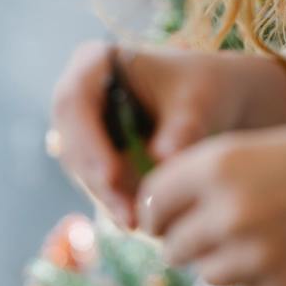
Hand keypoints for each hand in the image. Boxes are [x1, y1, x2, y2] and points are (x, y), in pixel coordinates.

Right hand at [51, 41, 260, 226]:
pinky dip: (114, 202)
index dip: (87, 142)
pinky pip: (94, 183)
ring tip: (137, 223)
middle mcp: (78, 96)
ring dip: (106, 198)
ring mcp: (81, 129)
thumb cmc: (206, 90)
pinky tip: (136, 222)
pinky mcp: (92, 156)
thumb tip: (162, 158)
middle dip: (98, 180)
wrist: (214, 104)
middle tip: (127, 214)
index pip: (73, 103)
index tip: (113, 178)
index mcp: (94, 62)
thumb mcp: (198, 102)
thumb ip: (180, 128)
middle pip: (71, 142)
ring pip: (81, 170)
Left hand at [137, 113, 285, 285]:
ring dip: (228, 266)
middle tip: (222, 234)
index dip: (157, 214)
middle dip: (189, 245)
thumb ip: (204, 183)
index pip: (151, 203)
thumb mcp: (257, 150)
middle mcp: (228, 213)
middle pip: (172, 249)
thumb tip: (156, 226)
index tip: (165, 222)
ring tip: (269, 240)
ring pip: (207, 278)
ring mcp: (254, 258)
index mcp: (217, 166)